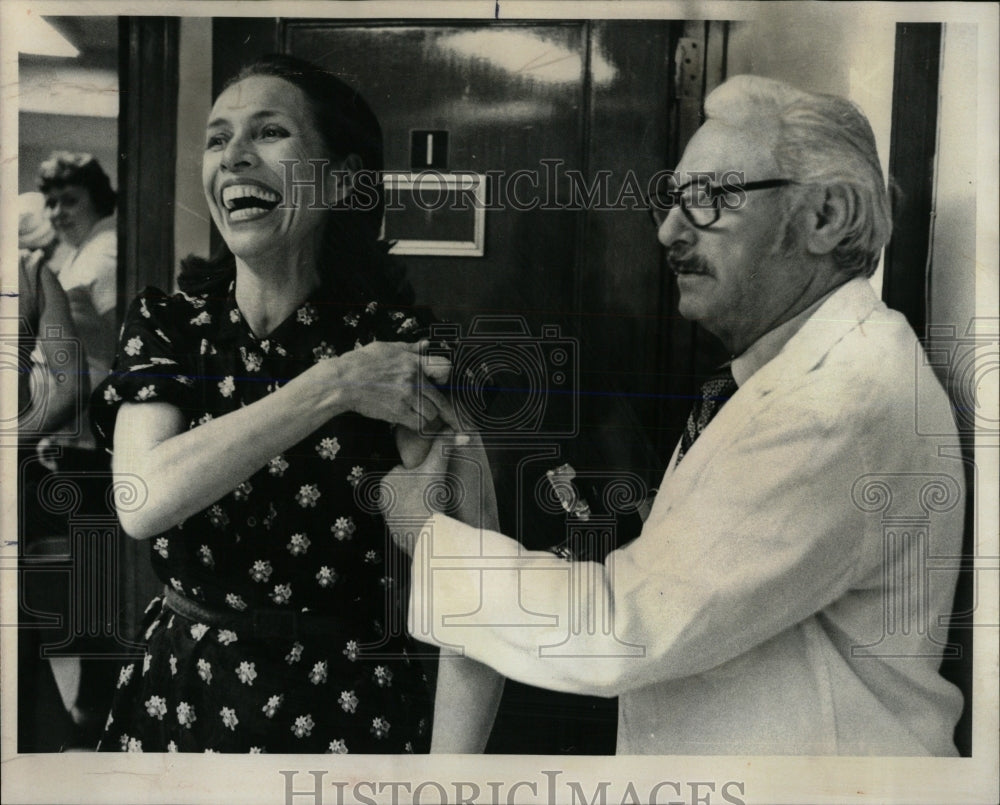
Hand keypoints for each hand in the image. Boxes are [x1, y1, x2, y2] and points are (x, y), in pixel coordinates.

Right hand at [326, 340, 458, 431]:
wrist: (343, 381)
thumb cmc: (362, 362)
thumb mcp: (387, 348)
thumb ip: (410, 348)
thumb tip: (426, 344)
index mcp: (413, 362)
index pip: (445, 368)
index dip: (445, 377)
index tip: (440, 383)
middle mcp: (414, 380)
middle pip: (440, 398)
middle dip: (439, 406)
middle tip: (437, 411)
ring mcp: (407, 397)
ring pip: (431, 414)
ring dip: (427, 416)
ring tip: (418, 414)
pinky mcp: (398, 412)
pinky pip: (418, 424)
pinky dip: (416, 424)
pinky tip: (409, 420)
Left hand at [380, 429, 457, 553]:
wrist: (426, 534)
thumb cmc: (427, 497)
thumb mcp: (436, 467)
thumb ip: (444, 446)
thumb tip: (462, 432)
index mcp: (386, 481)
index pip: (407, 470)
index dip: (424, 473)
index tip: (434, 480)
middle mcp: (382, 500)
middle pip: (408, 488)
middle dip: (422, 490)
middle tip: (437, 494)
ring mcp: (388, 518)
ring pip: (410, 505)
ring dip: (421, 505)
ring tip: (436, 508)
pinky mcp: (396, 534)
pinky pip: (411, 522)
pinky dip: (420, 520)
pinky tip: (431, 521)